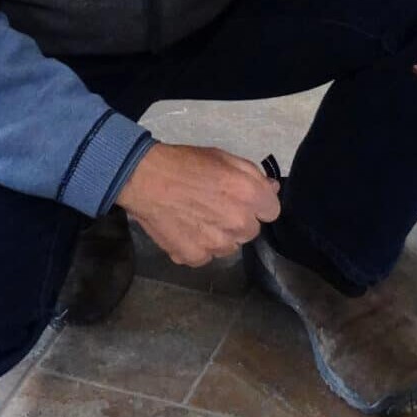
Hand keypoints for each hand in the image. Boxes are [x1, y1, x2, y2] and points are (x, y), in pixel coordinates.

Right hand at [117, 143, 280, 267]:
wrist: (144, 179)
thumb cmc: (186, 164)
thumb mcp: (224, 158)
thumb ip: (253, 175)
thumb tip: (271, 188)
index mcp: (249, 195)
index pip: (272, 211)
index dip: (258, 204)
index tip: (243, 199)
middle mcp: (238, 223)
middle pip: (251, 230)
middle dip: (238, 220)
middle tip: (216, 206)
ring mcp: (217, 244)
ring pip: (230, 246)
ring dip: (220, 235)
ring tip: (198, 217)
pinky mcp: (195, 257)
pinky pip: (206, 256)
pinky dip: (198, 246)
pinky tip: (185, 228)